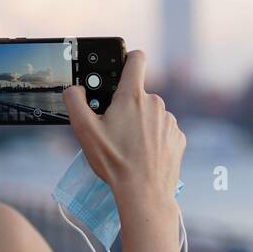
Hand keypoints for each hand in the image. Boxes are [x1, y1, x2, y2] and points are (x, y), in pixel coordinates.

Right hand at [63, 50, 184, 204]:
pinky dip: (154, 139)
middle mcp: (156, 103)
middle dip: (126, 106)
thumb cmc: (114, 162)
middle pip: (138, 95)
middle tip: (113, 129)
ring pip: (151, 115)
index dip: (127, 58)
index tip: (120, 67)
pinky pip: (163, 131)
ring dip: (141, 124)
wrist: (144, 193)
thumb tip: (74, 88)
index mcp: (132, 96)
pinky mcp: (178, 138)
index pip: (136, 59)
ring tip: (128, 147)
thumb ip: (75, 102)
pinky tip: (143, 156)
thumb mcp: (84, 131)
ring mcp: (170, 121)